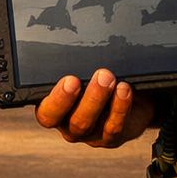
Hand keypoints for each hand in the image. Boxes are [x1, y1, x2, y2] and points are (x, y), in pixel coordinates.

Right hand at [35, 68, 154, 147]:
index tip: (71, 80)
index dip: (57, 100)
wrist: (129, 96)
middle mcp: (68, 124)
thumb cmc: (94, 77)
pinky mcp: (110, 138)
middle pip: (71, 121)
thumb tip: (73, 39)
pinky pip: (113, 128)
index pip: (47, 113)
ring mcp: (89, 134)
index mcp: (54, 108)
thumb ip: (74, 64)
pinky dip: (119, 107)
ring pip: (89, 125)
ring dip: (100, 100)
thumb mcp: (82, 69)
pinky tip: (124, 89)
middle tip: (100, 75)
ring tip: (110, 77)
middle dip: (86, 98)